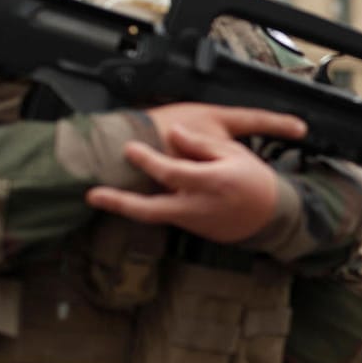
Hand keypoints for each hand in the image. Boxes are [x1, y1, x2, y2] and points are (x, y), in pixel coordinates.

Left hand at [85, 103, 306, 243]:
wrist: (270, 217)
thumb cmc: (253, 180)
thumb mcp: (234, 154)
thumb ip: (201, 145)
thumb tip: (174, 132)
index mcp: (212, 182)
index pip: (172, 172)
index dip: (147, 160)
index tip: (128, 148)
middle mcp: (197, 206)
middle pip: (152, 209)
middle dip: (120, 202)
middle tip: (92, 194)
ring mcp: (193, 222)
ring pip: (152, 217)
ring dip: (124, 207)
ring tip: (96, 197)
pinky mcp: (191, 230)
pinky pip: (164, 216)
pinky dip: (144, 206)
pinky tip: (127, 196)